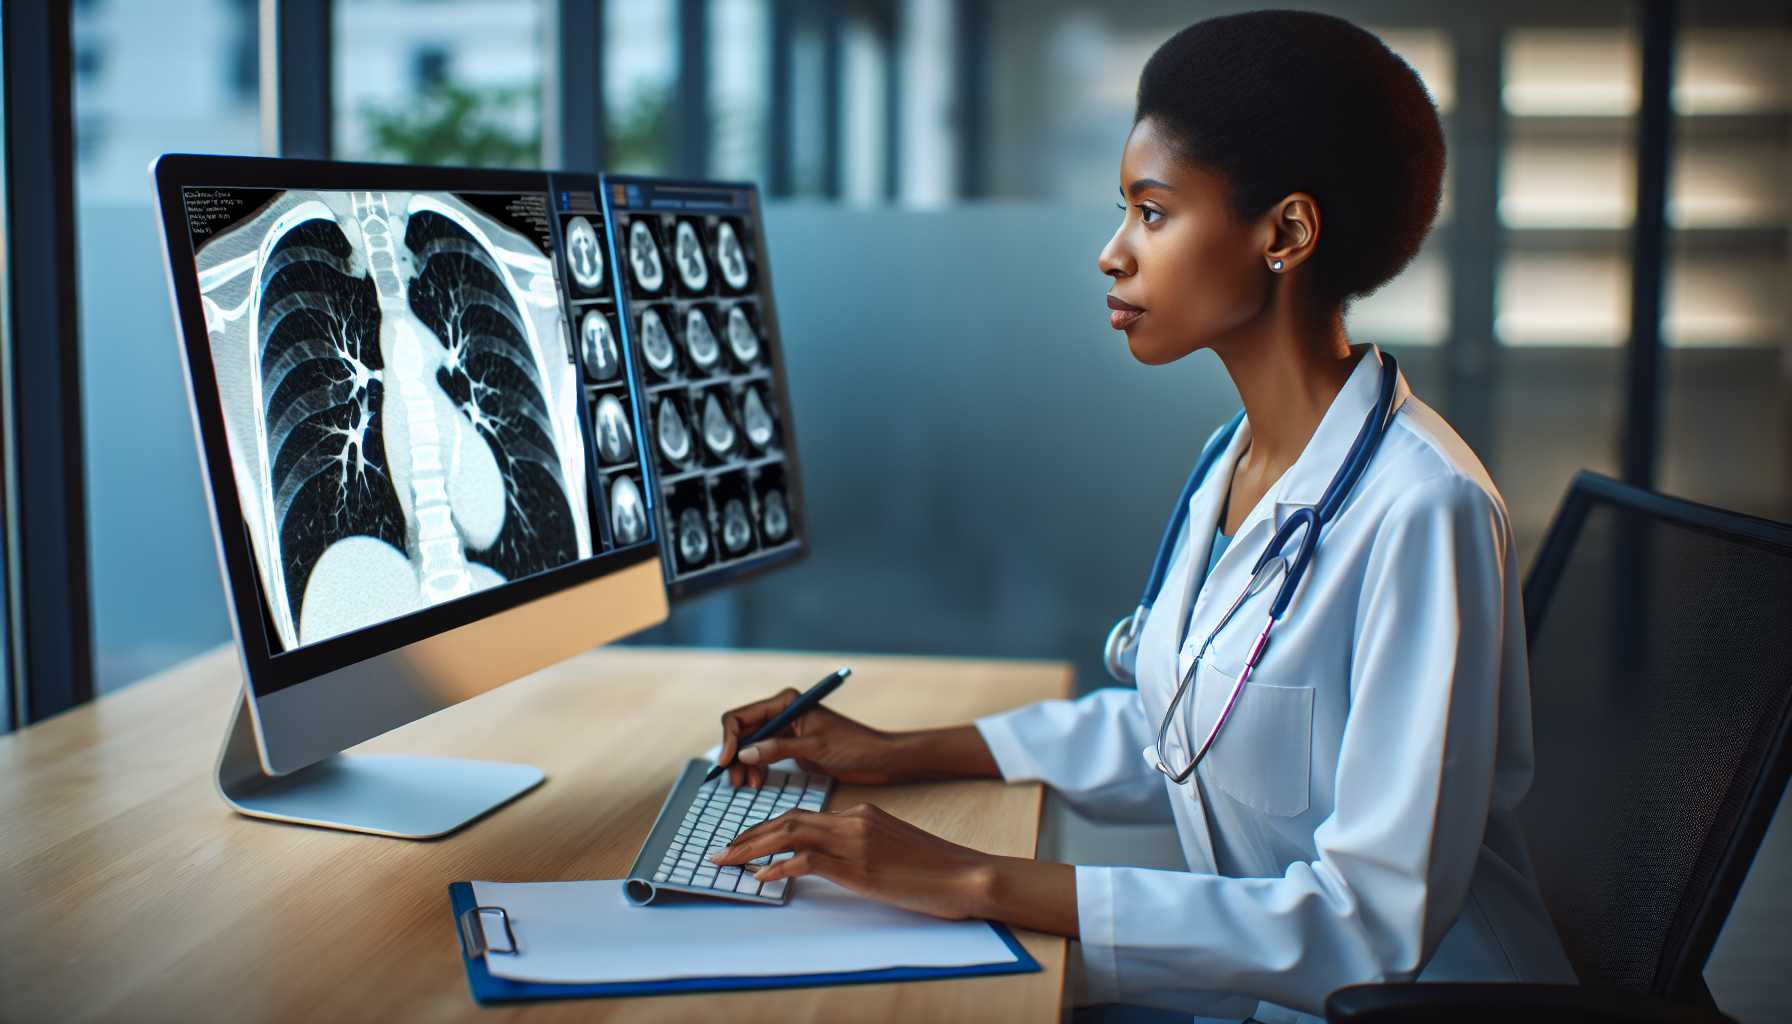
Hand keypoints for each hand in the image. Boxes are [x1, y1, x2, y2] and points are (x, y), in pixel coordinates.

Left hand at [711, 803, 995, 919]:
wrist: (965, 874)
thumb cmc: (934, 868)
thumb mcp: (892, 848)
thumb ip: (861, 847)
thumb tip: (831, 862)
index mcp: (861, 813)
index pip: (803, 815)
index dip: (768, 828)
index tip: (744, 841)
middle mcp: (854, 819)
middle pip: (788, 819)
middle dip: (749, 835)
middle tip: (720, 850)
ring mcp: (855, 840)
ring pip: (789, 833)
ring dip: (751, 847)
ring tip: (726, 861)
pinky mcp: (858, 864)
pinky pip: (806, 861)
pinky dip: (777, 867)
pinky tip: (760, 878)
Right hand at [717, 689, 903, 787]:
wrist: (877, 759)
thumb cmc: (852, 747)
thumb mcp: (813, 748)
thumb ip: (777, 748)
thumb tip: (744, 754)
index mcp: (786, 702)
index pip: (741, 717)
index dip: (729, 739)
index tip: (726, 763)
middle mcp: (781, 712)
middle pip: (741, 732)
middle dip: (734, 756)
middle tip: (735, 783)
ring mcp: (783, 730)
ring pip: (748, 746)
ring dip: (743, 765)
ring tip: (748, 786)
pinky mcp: (788, 746)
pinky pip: (760, 755)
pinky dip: (755, 768)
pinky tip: (757, 783)